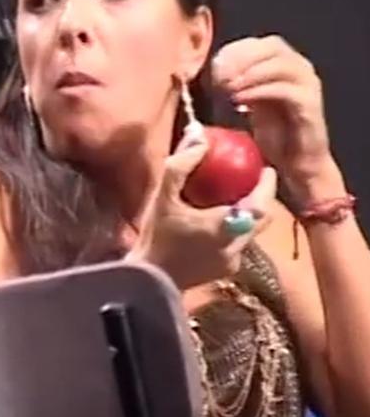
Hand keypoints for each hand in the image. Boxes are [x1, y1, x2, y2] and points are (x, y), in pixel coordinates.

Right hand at [129, 132, 276, 288]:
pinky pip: (237, 246)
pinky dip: (234, 230)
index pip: (261, 205)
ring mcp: (231, 263)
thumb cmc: (156, 237)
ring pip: (249, 233)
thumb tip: (199, 134)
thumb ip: (182, 164)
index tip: (266, 168)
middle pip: (261, 220)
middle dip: (261, 199)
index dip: (267, 186)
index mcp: (226, 227)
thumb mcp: (163, 196)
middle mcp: (236, 247)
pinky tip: (216, 222)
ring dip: (246, 215)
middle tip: (253, 181)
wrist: (148, 282)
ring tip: (234, 199)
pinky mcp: (223, 271)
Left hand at [212, 35, 332, 189]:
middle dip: (241, 59)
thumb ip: (239, 82)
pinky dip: (258, 92)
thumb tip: (215, 70)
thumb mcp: (251, 101)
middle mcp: (300, 68)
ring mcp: (308, 84)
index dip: (234, 51)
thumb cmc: (274, 132)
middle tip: (219, 76)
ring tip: (227, 88)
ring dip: (249, 74)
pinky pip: (284, 90)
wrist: (297, 162)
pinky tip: (239, 101)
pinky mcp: (310, 104)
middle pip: (271, 47)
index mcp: (284, 63)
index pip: (257, 44)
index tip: (213, 67)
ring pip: (279, 65)